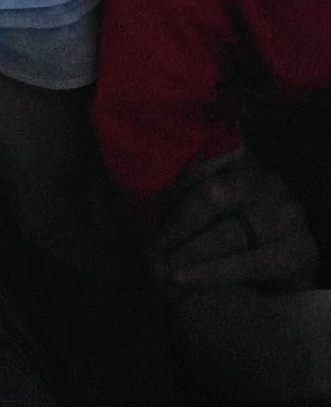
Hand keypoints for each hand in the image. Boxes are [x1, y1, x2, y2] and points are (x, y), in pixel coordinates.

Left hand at [151, 146, 317, 292]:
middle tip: (150, 247)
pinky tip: (185, 279)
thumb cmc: (237, 231)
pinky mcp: (298, 252)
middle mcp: (268, 183)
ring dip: (188, 253)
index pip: (202, 163)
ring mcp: (287, 216)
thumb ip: (185, 194)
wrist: (285, 269)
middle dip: (177, 224)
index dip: (172, 184)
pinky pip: (249, 265)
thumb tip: (141, 198)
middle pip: (213, 195)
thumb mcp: (213, 206)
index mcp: (244, 161)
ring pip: (227, 234)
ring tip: (160, 268)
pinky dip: (212, 273)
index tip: (145, 205)